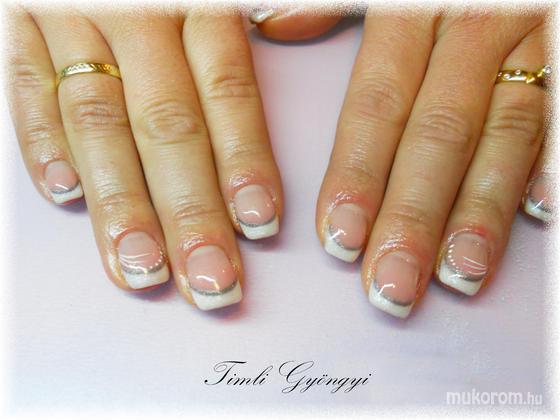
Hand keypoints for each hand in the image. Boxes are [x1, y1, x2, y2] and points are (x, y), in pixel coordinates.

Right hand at [8, 7, 282, 310]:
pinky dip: (40, 143)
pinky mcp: (17, 22)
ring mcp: (68, 18)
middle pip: (167, 127)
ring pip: (96, 124)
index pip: (225, 91)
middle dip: (190, 212)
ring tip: (142, 269)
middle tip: (212, 281)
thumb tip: (283, 26)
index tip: (260, 226)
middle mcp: (131, 13)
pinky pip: (24, 88)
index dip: (243, 162)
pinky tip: (64, 197)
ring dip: (120, 204)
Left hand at [254, 9, 551, 317]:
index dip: (358, 175)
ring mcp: (530, 41)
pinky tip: (539, 215)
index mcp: (412, 10)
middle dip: (413, 216)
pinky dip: (551, 162)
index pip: (378, 104)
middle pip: (438, 135)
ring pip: (505, 134)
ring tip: (458, 275)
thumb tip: (272, 23)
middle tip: (391, 285)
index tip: (340, 239)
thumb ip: (328, 1)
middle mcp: (473, 28)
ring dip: (482, 211)